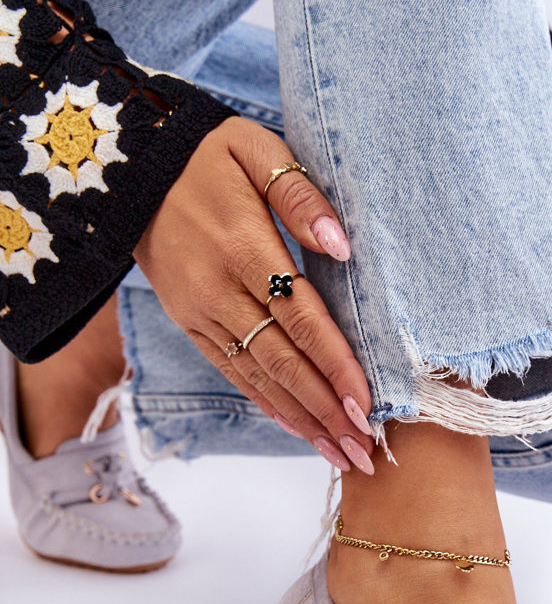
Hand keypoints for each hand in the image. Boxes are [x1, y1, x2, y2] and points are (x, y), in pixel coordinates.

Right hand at [133, 116, 374, 473]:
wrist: (133, 169)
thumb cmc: (209, 155)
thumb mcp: (257, 151)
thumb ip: (301, 196)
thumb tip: (341, 246)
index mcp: (245, 248)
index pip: (300, 317)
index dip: (335, 362)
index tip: (366, 401)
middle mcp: (220, 290)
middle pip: (283, 360)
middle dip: (327, 409)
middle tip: (364, 449)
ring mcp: (201, 312)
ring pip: (259, 376)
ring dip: (303, 418)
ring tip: (340, 453)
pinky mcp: (189, 322)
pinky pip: (231, 370)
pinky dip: (266, 403)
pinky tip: (298, 428)